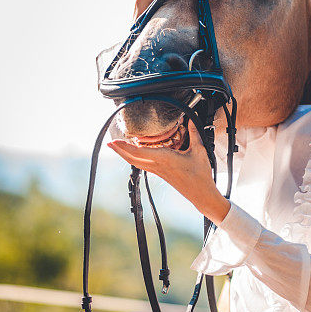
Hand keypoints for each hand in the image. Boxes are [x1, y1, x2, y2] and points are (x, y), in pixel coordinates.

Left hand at [107, 121, 230, 223]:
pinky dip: (135, 158)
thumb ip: (194, 132)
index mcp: (165, 159)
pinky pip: (143, 165)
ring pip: (136, 163)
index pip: (139, 153)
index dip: (125, 147)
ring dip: (125, 155)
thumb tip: (191, 118)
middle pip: (132, 159)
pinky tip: (134, 154)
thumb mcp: (199, 150)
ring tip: (117, 147)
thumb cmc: (200, 174)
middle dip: (120, 151)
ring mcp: (158, 171)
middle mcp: (158, 166)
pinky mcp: (160, 173)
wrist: (200, 193)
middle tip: (109, 143)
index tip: (115, 141)